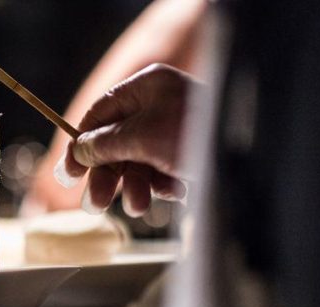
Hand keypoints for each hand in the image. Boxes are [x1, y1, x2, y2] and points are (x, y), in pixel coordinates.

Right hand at [54, 64, 196, 216]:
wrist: (250, 157)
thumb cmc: (194, 133)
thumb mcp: (139, 138)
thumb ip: (103, 144)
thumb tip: (77, 151)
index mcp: (146, 87)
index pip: (100, 113)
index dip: (81, 144)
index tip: (68, 173)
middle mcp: (159, 106)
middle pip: (116, 143)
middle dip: (108, 176)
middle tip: (94, 204)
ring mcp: (174, 130)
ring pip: (138, 162)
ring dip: (134, 187)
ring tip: (139, 205)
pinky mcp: (188, 153)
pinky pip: (161, 172)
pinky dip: (162, 185)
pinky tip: (174, 191)